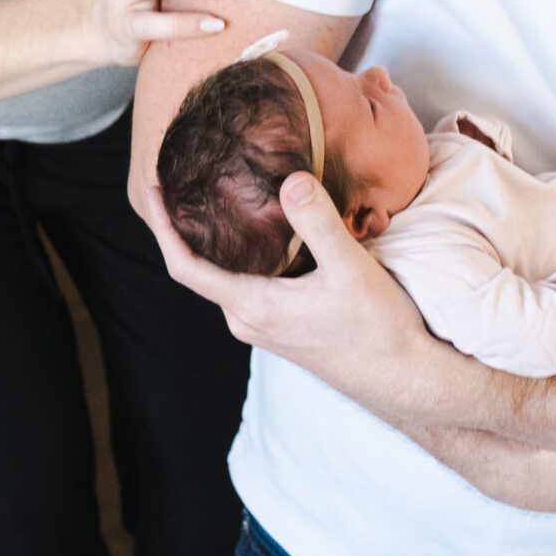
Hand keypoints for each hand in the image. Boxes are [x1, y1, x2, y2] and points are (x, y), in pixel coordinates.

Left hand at [139, 165, 469, 427]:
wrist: (404, 377)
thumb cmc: (377, 328)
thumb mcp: (349, 269)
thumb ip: (317, 223)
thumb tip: (289, 178)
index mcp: (252, 307)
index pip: (185, 267)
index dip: (162, 227)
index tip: (151, 190)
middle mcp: (248, 321)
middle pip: (199, 270)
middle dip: (184, 228)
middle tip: (182, 182)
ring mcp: (264, 328)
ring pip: (226, 278)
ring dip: (215, 243)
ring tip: (214, 200)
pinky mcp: (283, 327)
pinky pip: (247, 286)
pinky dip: (242, 257)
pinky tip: (262, 234)